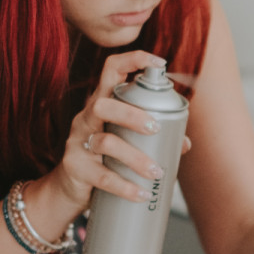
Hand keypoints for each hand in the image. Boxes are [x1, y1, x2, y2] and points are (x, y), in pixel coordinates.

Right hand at [50, 50, 168, 206]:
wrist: (69, 190)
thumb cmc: (104, 158)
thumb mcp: (125, 142)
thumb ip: (153, 138)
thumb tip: (184, 142)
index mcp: (102, 104)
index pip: (111, 70)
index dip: (133, 60)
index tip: (159, 62)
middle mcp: (86, 118)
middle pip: (103, 104)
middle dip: (131, 114)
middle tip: (155, 128)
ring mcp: (77, 142)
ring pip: (105, 142)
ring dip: (135, 158)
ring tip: (156, 172)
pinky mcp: (74, 167)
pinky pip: (102, 177)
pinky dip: (126, 186)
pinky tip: (142, 193)